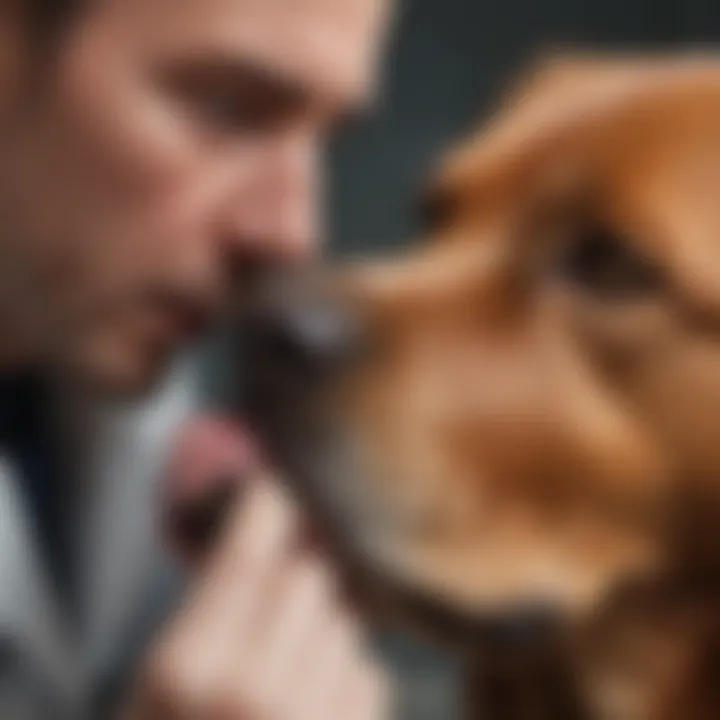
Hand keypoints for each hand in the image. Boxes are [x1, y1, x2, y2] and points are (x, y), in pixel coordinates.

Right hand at [123, 475, 390, 719]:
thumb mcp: (153, 691)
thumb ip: (207, 619)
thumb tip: (265, 535)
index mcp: (183, 670)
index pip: (246, 552)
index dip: (270, 503)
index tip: (280, 481)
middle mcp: (248, 694)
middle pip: (308, 577)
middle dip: (298, 579)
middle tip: (279, 598)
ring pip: (343, 625)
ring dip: (321, 635)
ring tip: (284, 678)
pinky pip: (367, 674)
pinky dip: (344, 680)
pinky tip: (309, 714)